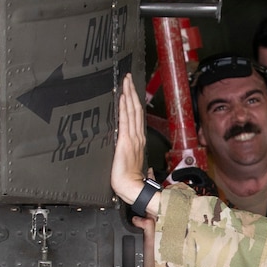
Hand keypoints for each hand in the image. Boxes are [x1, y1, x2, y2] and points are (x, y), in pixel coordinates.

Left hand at [111, 75, 151, 210]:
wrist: (132, 188)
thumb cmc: (131, 181)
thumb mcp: (136, 167)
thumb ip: (138, 161)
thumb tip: (143, 166)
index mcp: (139, 141)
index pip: (137, 117)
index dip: (134, 102)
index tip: (131, 90)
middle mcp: (137, 136)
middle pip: (136, 109)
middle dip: (132, 92)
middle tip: (128, 78)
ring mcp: (132, 137)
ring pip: (132, 111)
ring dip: (129, 95)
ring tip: (126, 82)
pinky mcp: (125, 141)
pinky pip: (125, 120)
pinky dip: (125, 107)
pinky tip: (123, 97)